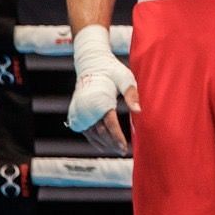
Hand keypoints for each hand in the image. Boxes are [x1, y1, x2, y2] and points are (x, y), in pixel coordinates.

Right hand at [68, 26, 140, 155]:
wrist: (91, 63)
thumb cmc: (111, 70)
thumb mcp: (125, 78)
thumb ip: (132, 94)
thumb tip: (139, 111)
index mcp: (100, 101)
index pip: (110, 125)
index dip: (117, 138)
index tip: (125, 148)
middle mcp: (87, 109)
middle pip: (101, 133)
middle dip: (112, 144)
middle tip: (122, 151)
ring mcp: (79, 112)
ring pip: (92, 134)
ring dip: (103, 144)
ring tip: (115, 150)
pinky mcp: (75, 114)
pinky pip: (85, 131)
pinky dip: (93, 139)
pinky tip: (102, 144)